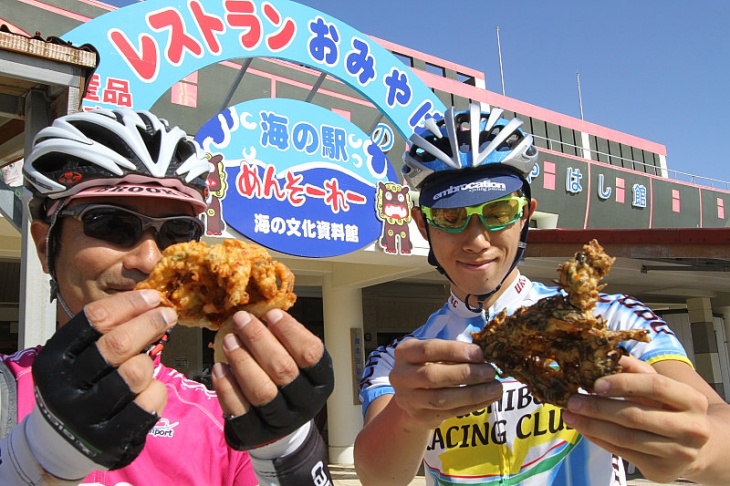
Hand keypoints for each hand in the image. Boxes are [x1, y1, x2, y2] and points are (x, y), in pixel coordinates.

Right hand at [32, 289, 174, 469]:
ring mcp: (88, 416)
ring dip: (149, 362)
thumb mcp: (78, 356)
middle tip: (168, 315)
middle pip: (117, 344)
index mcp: (55, 359)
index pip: (94, 319)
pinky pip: (149, 402)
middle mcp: (66, 387)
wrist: (63, 442)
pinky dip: (157, 390)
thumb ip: (105, 332)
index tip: (153, 297)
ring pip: (135, 372)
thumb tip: (151, 302)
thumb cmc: (80, 386)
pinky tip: (152, 388)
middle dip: (149, 323)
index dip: (129, 303)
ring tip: (148, 361)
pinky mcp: (111, 438)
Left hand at [211, 309, 332, 449]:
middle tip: (242, 320)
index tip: (271, 314)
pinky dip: (227, 387)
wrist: (281, 427)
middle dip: (259, 340)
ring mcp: (280, 422)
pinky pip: (239, 410)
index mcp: (321, 381)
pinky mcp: (255, 434)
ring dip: (242, 361)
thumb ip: (287, 341)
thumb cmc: (289, 383)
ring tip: (229, 340)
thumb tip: (262, 313)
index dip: (290, 332)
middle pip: (283, 370)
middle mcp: (305, 404)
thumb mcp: (299, 362)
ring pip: (262, 391)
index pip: (310, 354)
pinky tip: (219, 368)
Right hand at [388, 338, 501, 429]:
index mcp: (404, 352)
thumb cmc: (429, 366)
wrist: (412, 397)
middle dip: (465, 374)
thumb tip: (484, 356)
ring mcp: (408, 399)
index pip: (428, 349)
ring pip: (442, 399)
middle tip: (490, 372)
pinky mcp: (421, 417)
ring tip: (495, 387)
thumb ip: (454, 352)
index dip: (455, 351)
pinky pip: (450, 412)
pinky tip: (489, 398)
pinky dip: (473, 405)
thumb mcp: (435, 354)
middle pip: (432, 376)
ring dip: (473, 393)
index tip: (481, 353)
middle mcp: (400, 376)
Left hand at [563, 355, 710, 482]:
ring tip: (570, 415)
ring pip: (625, 437)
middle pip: (635, 416)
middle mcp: (691, 429)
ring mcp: (678, 453)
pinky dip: (598, 439)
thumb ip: (635, 369)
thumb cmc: (670, 408)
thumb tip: (605, 352)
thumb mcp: (660, 386)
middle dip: (598, 407)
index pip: (656, 386)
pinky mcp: (661, 471)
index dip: (623, 383)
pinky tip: (584, 428)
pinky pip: (622, 453)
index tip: (595, 383)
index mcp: (692, 400)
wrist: (696, 448)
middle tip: (572, 401)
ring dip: (592, 425)